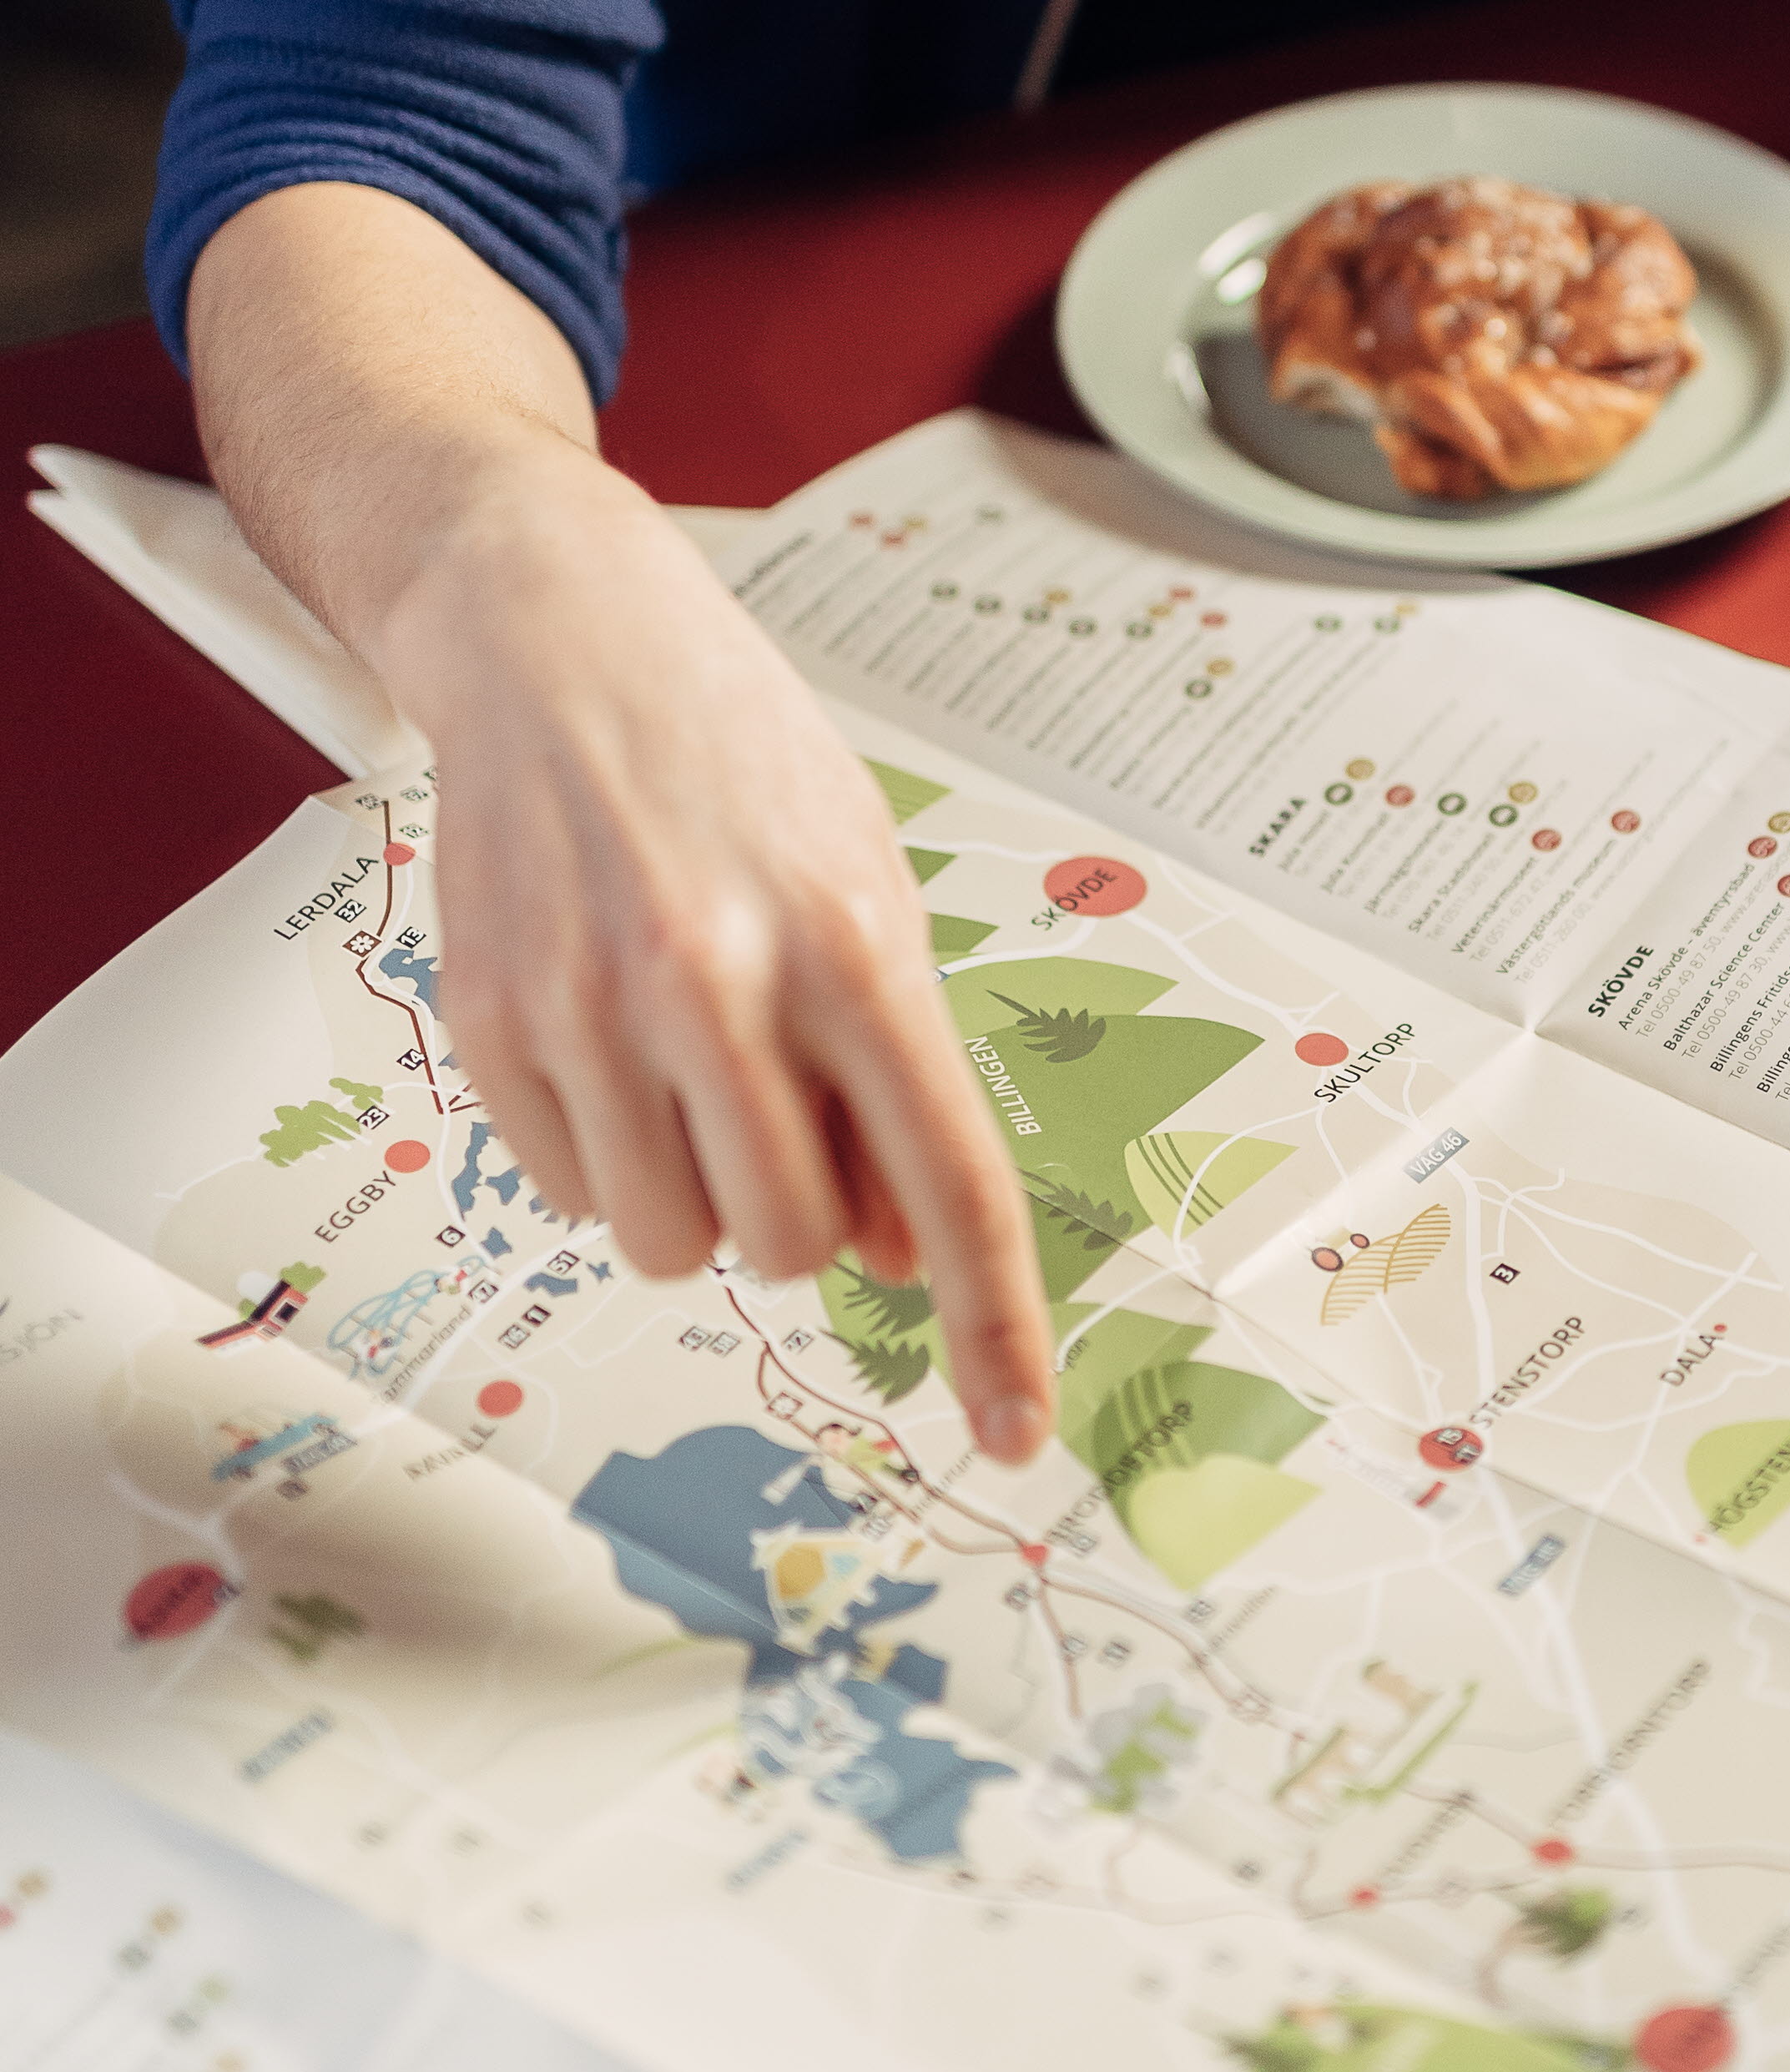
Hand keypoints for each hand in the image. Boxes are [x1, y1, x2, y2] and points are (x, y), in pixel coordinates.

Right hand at [374, 445, 1055, 1460]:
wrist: (556, 640)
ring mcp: (588, 1009)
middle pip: (799, 1246)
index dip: (994, 1327)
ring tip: (693, 1075)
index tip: (1019, 1431)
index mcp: (849, 949)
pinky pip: (576, 1197)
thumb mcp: (869, 896)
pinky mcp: (488, 1022)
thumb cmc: (738, 767)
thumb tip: (907, 1257)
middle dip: (807, 1213)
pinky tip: (613, 1047)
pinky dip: (612, 1160)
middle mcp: (717, 985)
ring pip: (679, 1246)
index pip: (951, 1185)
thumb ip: (898, 1084)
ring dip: (704, 1201)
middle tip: (785, 1111)